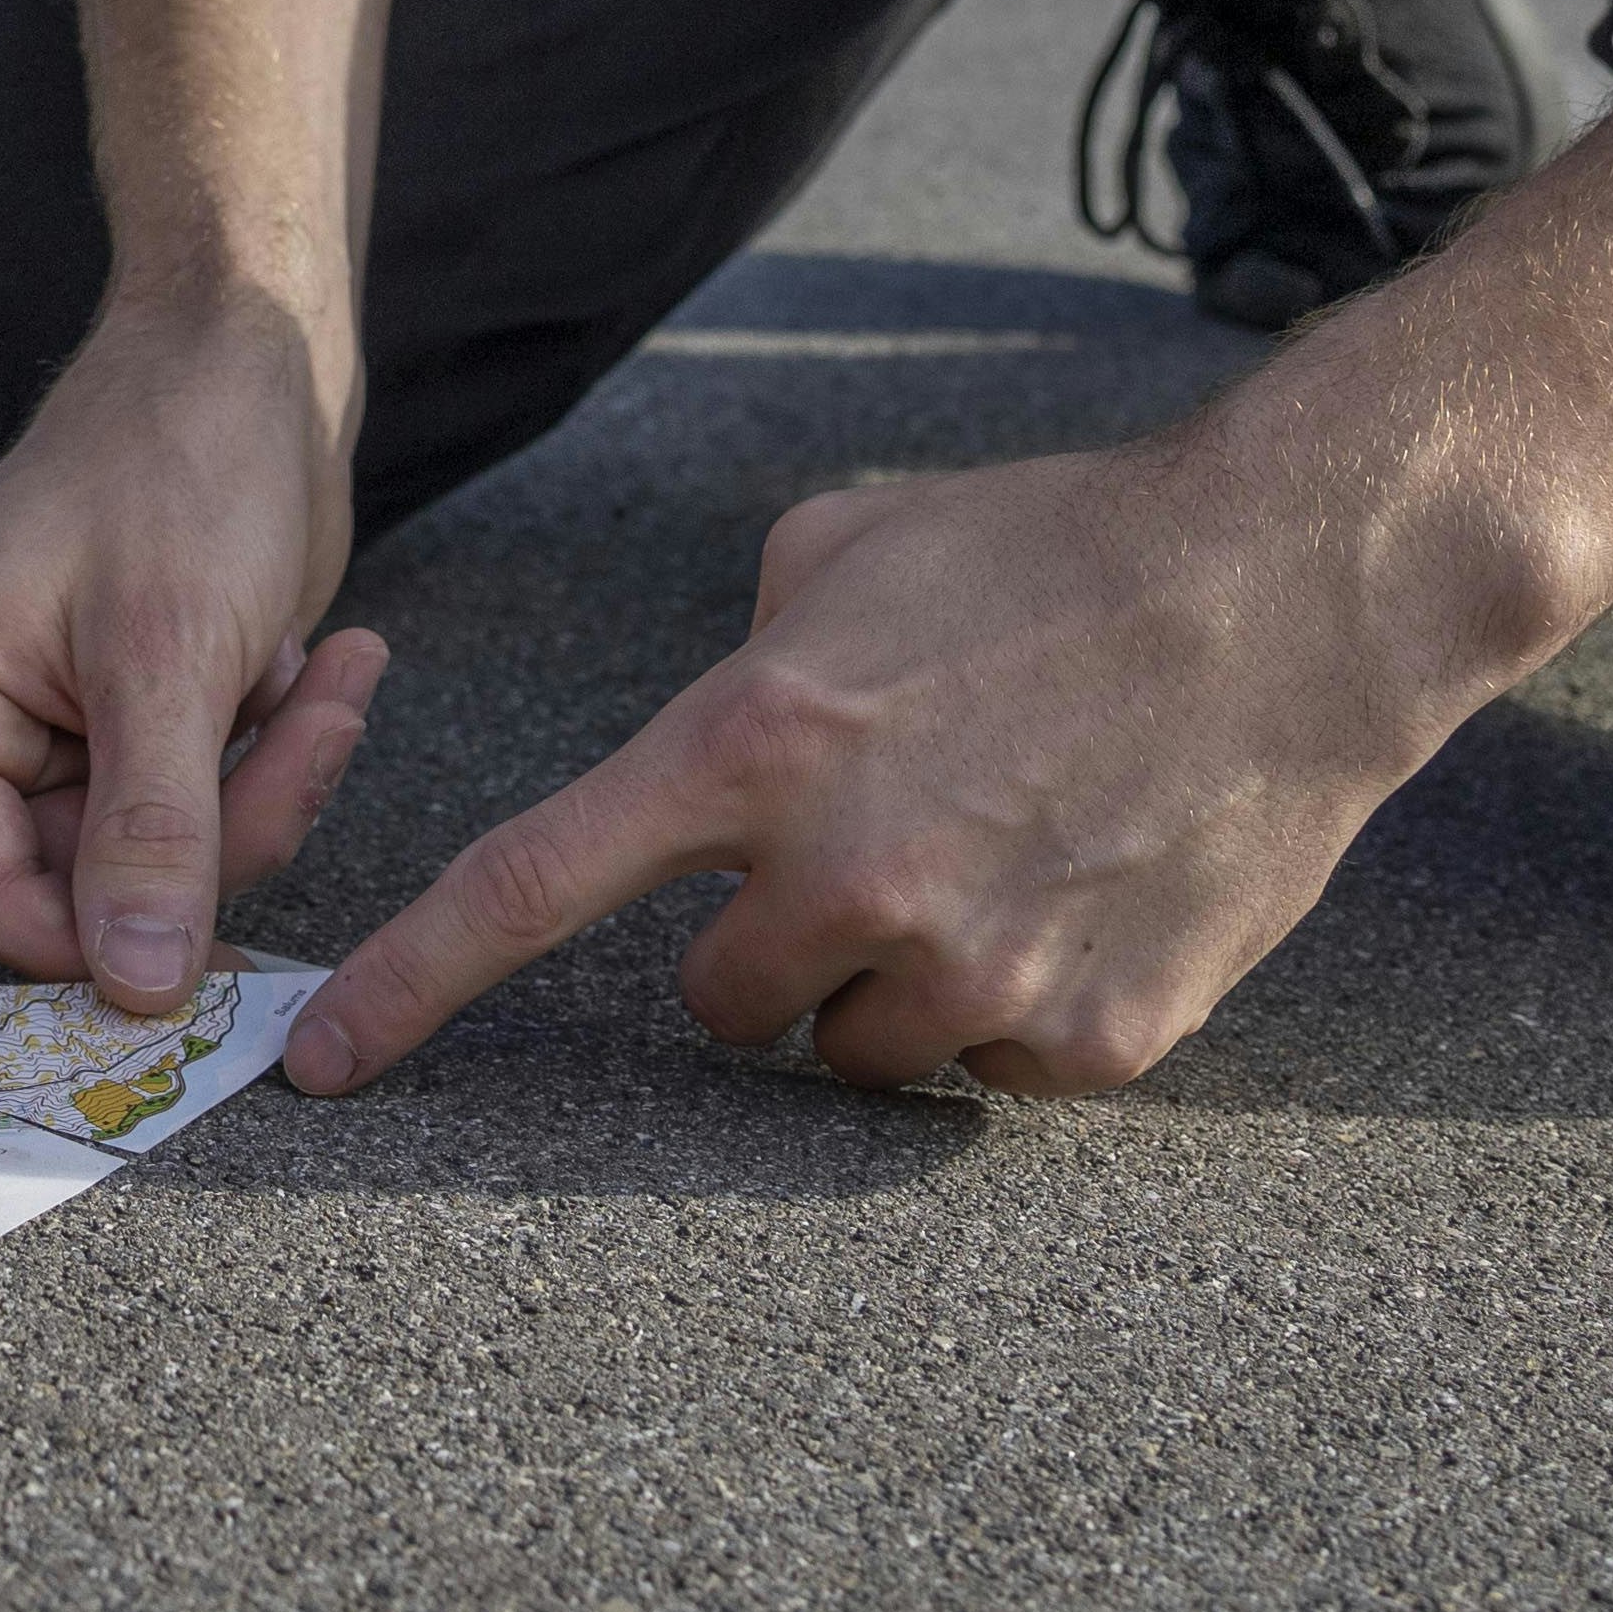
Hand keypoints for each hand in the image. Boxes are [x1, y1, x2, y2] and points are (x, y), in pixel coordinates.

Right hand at [0, 281, 395, 1013]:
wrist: (249, 353)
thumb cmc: (181, 455)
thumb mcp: (171, 654)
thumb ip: (151, 834)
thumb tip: (133, 988)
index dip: (105, 943)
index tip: (227, 947)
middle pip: (80, 891)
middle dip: (220, 832)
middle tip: (314, 735)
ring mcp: (37, 730)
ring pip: (153, 864)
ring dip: (264, 788)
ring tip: (328, 679)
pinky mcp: (115, 724)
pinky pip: (194, 813)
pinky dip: (270, 759)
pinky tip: (312, 666)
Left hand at [285, 423, 1519, 1100]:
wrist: (1293, 592)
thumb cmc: (1061, 546)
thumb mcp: (852, 545)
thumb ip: (747, 653)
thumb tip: (715, 747)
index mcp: (754, 742)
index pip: (532, 886)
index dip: (411, 982)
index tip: (320, 1063)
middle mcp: (845, 871)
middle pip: (717, 1000)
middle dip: (767, 938)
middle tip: (873, 842)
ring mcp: (973, 967)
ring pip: (850, 1049)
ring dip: (890, 981)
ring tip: (995, 854)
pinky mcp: (1094, 1034)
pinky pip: (992, 1067)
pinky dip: (1021, 1004)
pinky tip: (1081, 892)